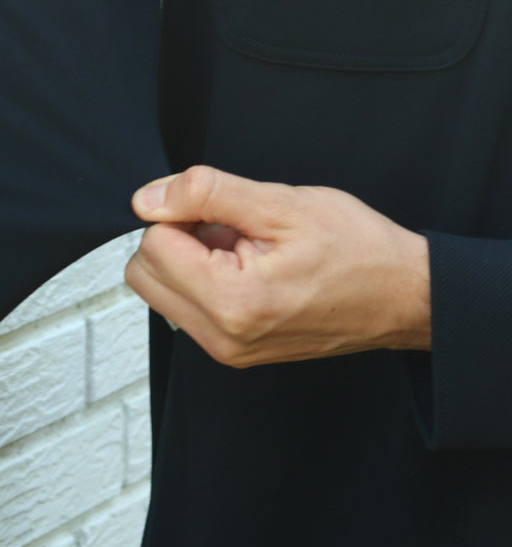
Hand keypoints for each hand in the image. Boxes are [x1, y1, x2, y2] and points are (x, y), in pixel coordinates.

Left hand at [124, 165, 430, 368]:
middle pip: (144, 274)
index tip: (222, 211)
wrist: (403, 296)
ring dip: (189, 261)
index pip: (152, 245)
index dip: (180, 214)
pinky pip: (188, 309)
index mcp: (231, 301)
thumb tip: (147, 199)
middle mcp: (221, 337)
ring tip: (245, 249)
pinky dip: (205, 281)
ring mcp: (227, 350)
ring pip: (162, 292)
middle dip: (175, 239)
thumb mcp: (281, 203)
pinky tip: (248, 268)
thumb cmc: (357, 250)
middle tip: (229, 227)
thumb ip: (205, 194)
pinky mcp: (234, 352)